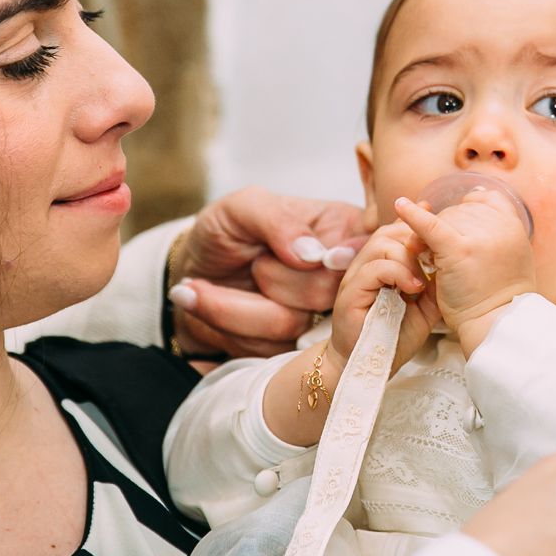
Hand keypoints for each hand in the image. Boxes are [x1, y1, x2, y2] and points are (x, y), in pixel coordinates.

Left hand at [168, 187, 366, 357]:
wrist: (188, 273)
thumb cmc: (223, 232)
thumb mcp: (242, 207)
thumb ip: (278, 219)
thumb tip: (313, 254)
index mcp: (341, 229)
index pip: (368, 249)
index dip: (348, 259)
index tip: (328, 258)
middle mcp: (336, 275)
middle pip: (328, 292)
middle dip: (275, 278)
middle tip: (251, 262)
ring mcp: (314, 316)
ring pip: (290, 324)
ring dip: (238, 304)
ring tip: (209, 283)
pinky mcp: (288, 347)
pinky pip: (263, 347)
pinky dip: (227, 324)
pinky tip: (207, 302)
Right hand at [329, 220, 439, 369]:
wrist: (370, 366)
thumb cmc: (394, 337)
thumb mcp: (423, 308)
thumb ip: (432, 286)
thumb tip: (448, 265)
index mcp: (381, 267)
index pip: (394, 233)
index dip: (413, 225)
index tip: (432, 217)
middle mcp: (366, 267)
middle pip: (387, 233)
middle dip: (413, 239)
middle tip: (431, 257)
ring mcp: (356, 278)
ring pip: (380, 245)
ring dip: (407, 257)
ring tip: (421, 279)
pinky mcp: (351, 293)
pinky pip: (374, 269)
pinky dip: (397, 273)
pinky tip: (413, 287)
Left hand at [393, 189, 535, 350]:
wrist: (495, 323)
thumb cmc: (499, 297)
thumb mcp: (512, 257)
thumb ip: (498, 230)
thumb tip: (475, 194)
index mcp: (514, 226)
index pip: (486, 201)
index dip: (468, 213)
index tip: (459, 229)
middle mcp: (500, 226)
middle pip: (461, 212)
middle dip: (447, 228)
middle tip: (437, 253)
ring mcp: (479, 237)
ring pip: (445, 219)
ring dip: (432, 234)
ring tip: (426, 257)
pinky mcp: (457, 249)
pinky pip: (431, 225)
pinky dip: (413, 215)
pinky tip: (399, 206)